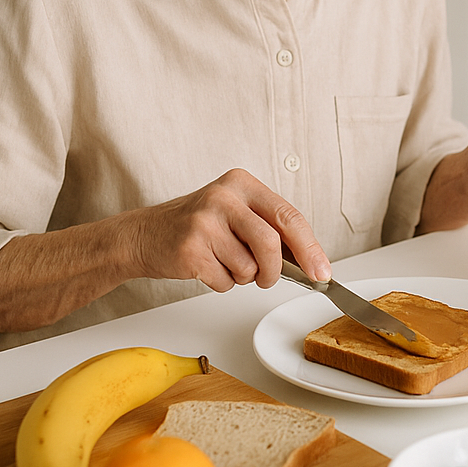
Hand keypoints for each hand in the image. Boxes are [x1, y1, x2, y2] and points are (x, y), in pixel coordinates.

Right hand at [132, 169, 329, 290]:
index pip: (288, 216)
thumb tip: (310, 261)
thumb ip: (270, 228)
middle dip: (275, 270)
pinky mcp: (190, 248)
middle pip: (271, 243)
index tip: (321, 272)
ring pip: (249, 267)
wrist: (145, 235)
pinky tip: (207, 267)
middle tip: (268, 278)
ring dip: (243, 277)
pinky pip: (225, 281)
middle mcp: (225, 197)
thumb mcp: (236, 212)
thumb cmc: (198, 225)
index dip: (310, 248)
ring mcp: (205, 221)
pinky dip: (223, 283)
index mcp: (243, 183)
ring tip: (225, 263)